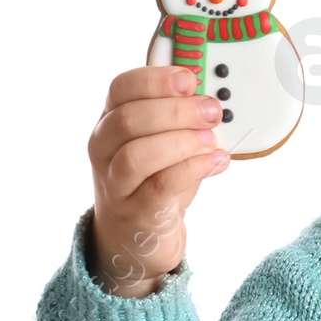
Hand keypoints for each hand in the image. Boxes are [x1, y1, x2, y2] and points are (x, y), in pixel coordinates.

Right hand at [86, 65, 229, 295]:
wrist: (136, 241)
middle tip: (211, 111)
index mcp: (111, 122)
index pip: (121, 88)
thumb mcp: (164, 145)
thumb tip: (214, 102)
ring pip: (137, 154)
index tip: (190, 78)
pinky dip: (191, 169)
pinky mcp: (135, 212)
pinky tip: (215, 162)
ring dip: (181, 141)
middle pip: (129, 119)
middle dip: (176, 110)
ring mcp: (115, 183)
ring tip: (211, 139)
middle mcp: (105, 150)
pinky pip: (160, 186)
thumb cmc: (152, 184)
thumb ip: (182, 123)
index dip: (156, 79)